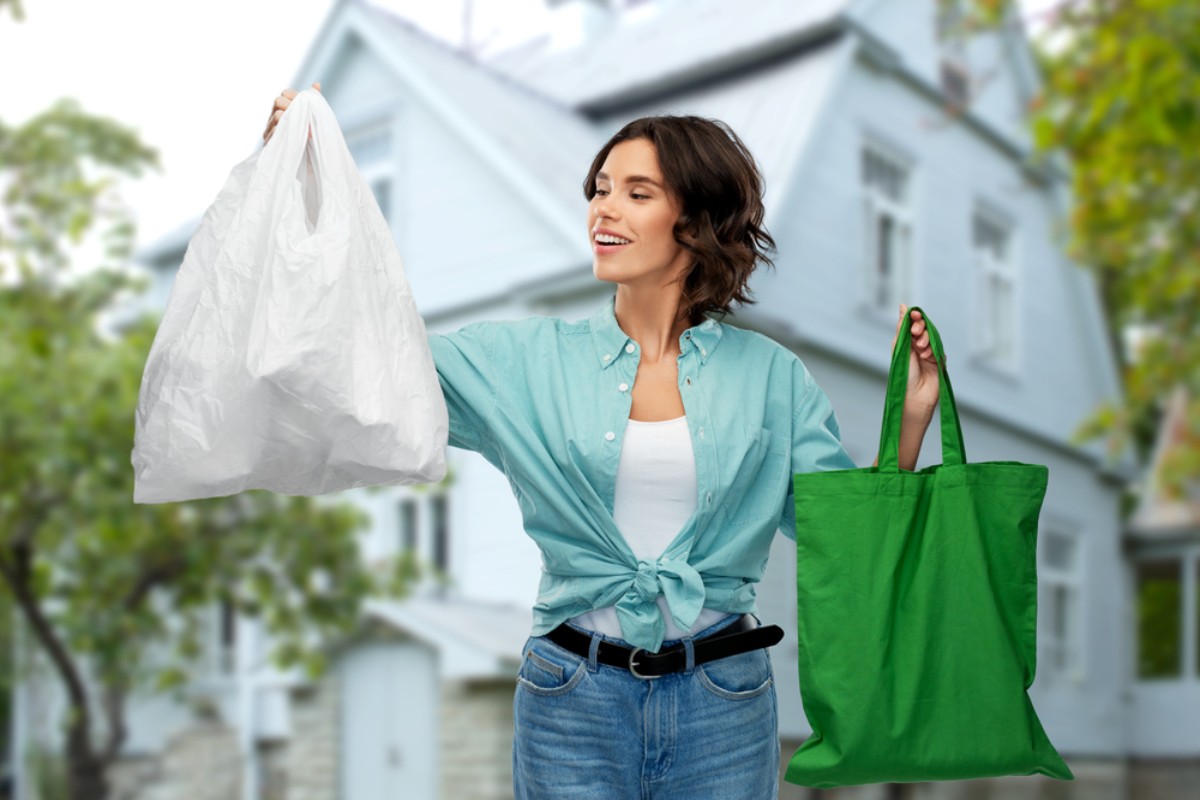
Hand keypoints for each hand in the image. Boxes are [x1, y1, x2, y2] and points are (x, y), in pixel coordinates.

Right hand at [262, 81, 320, 145]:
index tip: (305, 104)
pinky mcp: (269, 143)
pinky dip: (287, 132)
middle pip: (278, 101)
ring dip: (292, 121)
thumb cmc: (308, 139)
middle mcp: (273, 118)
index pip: (284, 93)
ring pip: (277, 116)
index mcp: (282, 110)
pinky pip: (276, 132)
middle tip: (306, 119)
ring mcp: (269, 130)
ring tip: (306, 131)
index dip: (295, 96)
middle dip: (292, 107)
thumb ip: (313, 102)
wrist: (306, 164)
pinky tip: (298, 138)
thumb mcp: (312, 119)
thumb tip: (317, 84)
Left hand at [891, 304, 939, 422]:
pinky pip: (940, 349)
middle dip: (921, 327)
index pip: (913, 324)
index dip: (915, 317)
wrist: (913, 397)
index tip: (914, 313)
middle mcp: (918, 347)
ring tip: (920, 349)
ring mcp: (930, 354)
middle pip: (924, 328)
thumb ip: (903, 328)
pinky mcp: (939, 362)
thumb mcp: (900, 348)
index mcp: (906, 343)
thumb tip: (903, 305)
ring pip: (933, 337)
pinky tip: (926, 356)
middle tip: (916, 333)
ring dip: (926, 340)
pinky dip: (933, 350)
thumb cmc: (903, 375)